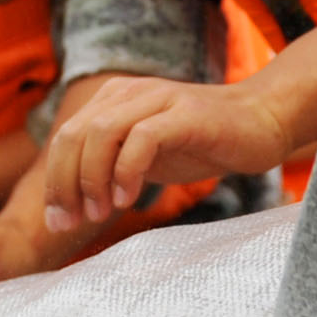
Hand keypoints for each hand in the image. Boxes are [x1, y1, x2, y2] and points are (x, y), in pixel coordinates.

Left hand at [43, 78, 291, 229]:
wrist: (261, 121)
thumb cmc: (201, 143)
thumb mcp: (146, 155)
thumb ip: (110, 167)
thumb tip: (69, 205)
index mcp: (114, 99)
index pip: (65, 139)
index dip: (55, 182)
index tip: (60, 223)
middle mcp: (130, 92)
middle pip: (74, 135)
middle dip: (65, 185)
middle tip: (73, 223)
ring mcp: (158, 99)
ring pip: (101, 133)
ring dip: (93, 179)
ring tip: (103, 212)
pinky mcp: (185, 114)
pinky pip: (141, 138)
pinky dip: (126, 171)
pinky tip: (129, 199)